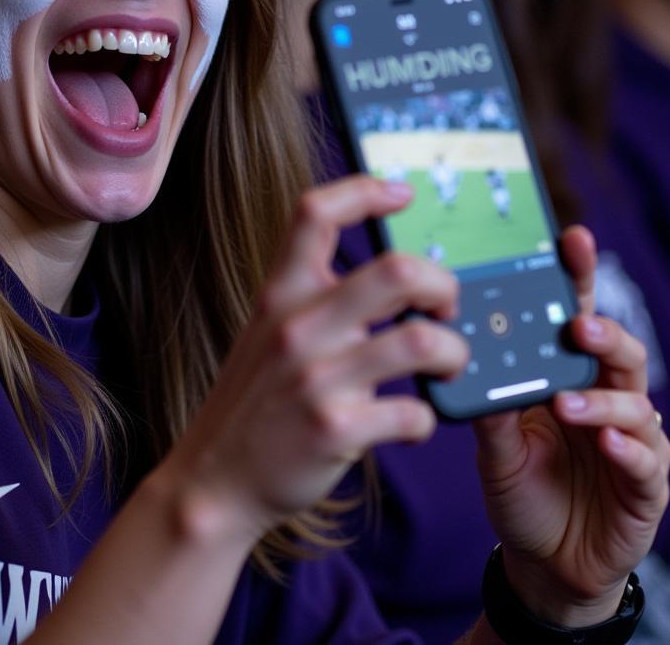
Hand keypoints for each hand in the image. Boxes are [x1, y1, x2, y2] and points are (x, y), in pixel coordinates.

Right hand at [161, 176, 466, 545]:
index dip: (366, 191)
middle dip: (443, 284)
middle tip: (447, 305)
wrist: (216, 478)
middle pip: (397, 271)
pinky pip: (413, 413)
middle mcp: (298, 326)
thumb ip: (311, 298)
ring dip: (454, 353)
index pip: (316, 212)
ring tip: (449, 364)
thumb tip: (388, 275)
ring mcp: (317, 378)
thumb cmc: (255, 400)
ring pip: (421, 342)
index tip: (403, 193)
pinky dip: (426, 420)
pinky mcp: (336, 430)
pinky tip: (411, 422)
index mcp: (279, 293)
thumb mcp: (266, 331)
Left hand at [473, 225, 669, 626]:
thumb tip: (463, 358)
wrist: (543, 560)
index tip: (571, 239)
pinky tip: (606, 439)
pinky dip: (627, 446)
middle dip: (601, 333)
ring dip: (603, 398)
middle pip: (617, 351)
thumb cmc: (520, 488)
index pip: (575, 319)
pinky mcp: (645, 485)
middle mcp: (604, 399)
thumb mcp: (495, 446)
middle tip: (577, 326)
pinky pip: (646, 460)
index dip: (578, 279)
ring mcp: (630, 440)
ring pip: (636, 402)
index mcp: (566, 377)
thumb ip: (490, 408)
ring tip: (568, 401)